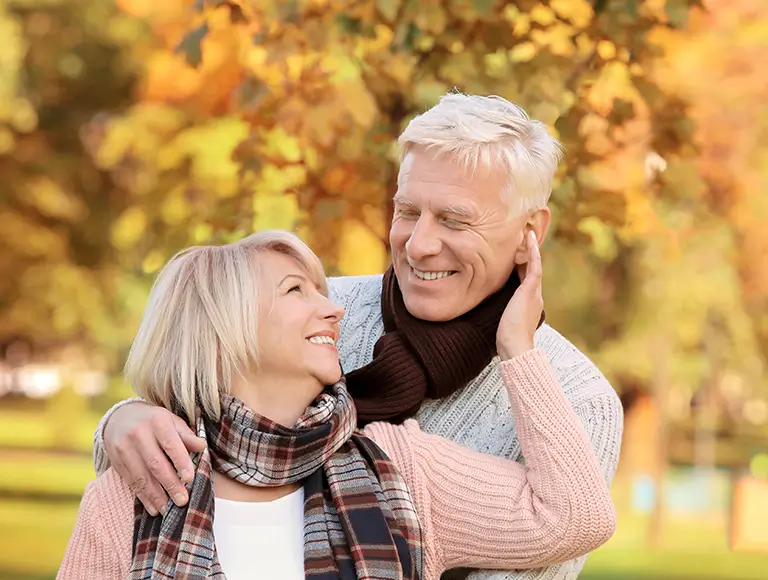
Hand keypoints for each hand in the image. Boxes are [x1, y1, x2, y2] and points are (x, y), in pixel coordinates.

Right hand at [104, 402, 205, 514]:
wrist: (119, 418)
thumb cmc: (154, 421)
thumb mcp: (171, 421)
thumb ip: (186, 435)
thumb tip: (202, 446)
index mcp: (157, 421)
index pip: (170, 444)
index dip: (180, 461)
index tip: (190, 478)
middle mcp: (139, 434)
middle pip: (155, 464)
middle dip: (170, 484)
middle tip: (182, 500)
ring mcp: (124, 449)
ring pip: (142, 477)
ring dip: (156, 496)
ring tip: (169, 510)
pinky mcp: (116, 462)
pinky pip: (131, 482)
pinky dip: (143, 497)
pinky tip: (154, 508)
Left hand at [497, 230, 543, 359]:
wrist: (516, 347)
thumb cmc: (507, 340)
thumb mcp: (503, 321)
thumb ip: (501, 312)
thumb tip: (487, 308)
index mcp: (528, 303)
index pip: (525, 280)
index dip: (521, 266)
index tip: (517, 255)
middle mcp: (534, 296)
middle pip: (531, 269)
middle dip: (528, 254)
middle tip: (525, 237)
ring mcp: (534, 292)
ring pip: (534, 265)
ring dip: (531, 249)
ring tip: (528, 233)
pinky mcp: (531, 290)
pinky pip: (534, 266)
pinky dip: (533, 252)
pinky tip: (529, 239)